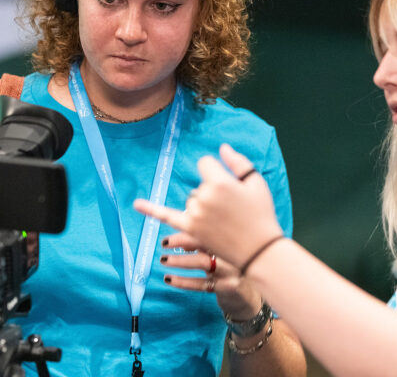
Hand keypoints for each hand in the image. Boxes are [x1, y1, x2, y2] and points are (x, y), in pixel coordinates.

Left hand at [134, 143, 284, 271]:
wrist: (259, 250)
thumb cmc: (261, 214)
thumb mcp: (256, 183)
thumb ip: (238, 162)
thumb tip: (221, 147)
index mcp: (220, 182)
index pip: (206, 164)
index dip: (217, 173)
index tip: (229, 186)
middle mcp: (204, 196)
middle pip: (199, 185)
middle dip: (212, 192)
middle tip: (232, 210)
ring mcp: (195, 214)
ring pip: (192, 200)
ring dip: (203, 206)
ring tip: (224, 221)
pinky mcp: (190, 229)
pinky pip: (167, 216)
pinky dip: (151, 209)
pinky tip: (136, 204)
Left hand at [160, 232, 263, 319]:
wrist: (250, 297)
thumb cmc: (230, 269)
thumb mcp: (221, 253)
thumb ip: (204, 242)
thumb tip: (181, 236)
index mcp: (232, 238)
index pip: (208, 227)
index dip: (189, 225)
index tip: (171, 223)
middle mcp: (233, 251)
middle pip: (205, 242)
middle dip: (181, 239)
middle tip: (164, 242)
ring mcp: (232, 270)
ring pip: (202, 262)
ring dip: (180, 260)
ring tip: (163, 259)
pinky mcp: (228, 287)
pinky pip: (201, 284)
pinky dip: (182, 281)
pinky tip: (169, 279)